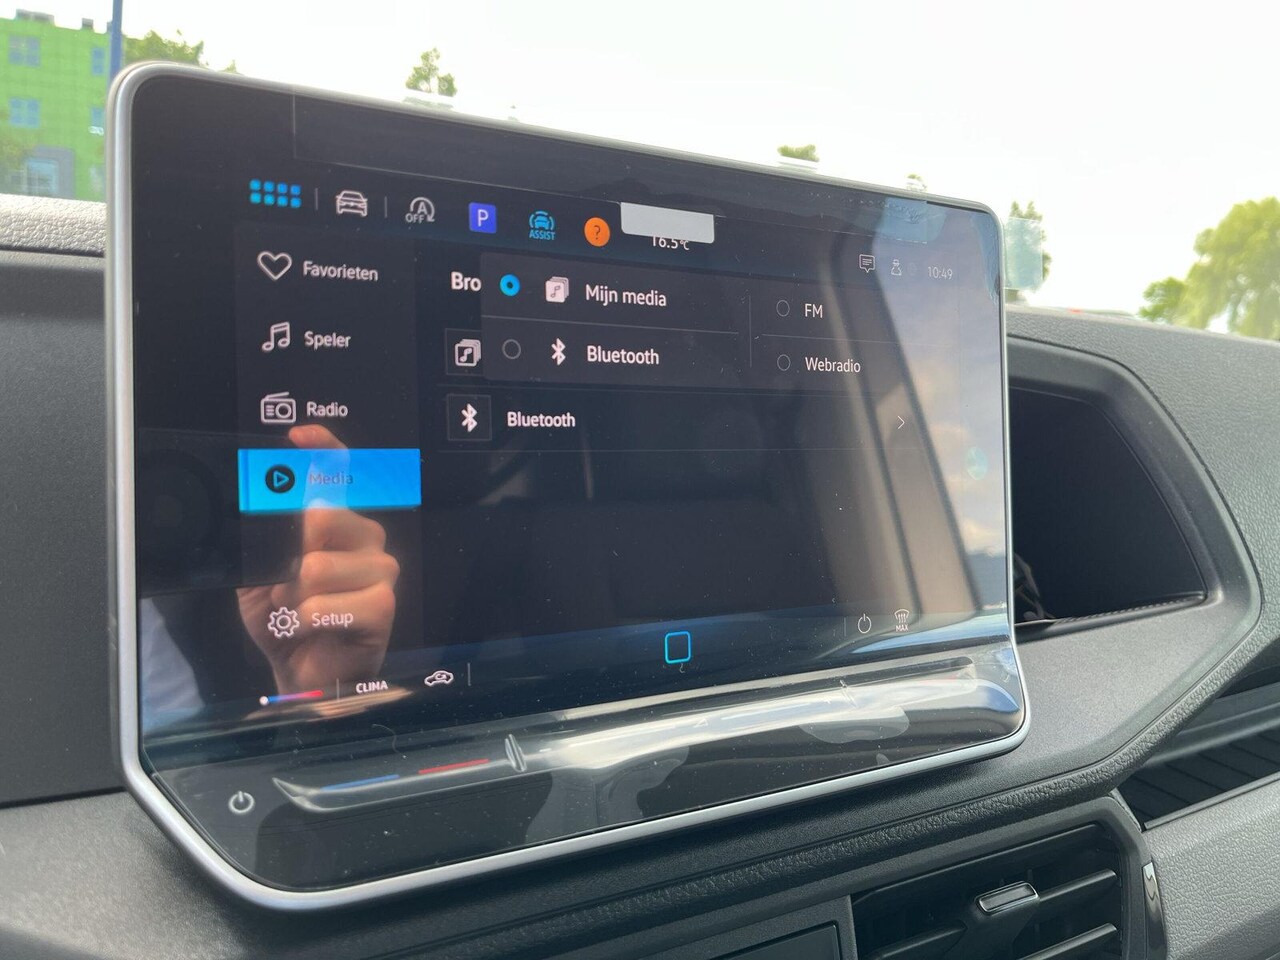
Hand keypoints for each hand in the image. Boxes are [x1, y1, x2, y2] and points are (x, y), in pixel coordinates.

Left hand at [237, 425, 398, 694]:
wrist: (300, 673)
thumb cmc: (285, 621)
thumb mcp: (258, 573)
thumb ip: (260, 540)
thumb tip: (258, 509)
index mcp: (338, 523)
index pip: (339, 472)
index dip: (322, 447)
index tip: (297, 436)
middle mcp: (365, 537)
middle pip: (322, 515)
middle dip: (287, 558)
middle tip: (285, 587)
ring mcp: (381, 569)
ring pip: (318, 565)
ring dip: (293, 598)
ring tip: (299, 613)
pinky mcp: (384, 604)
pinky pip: (328, 603)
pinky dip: (306, 620)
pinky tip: (313, 628)